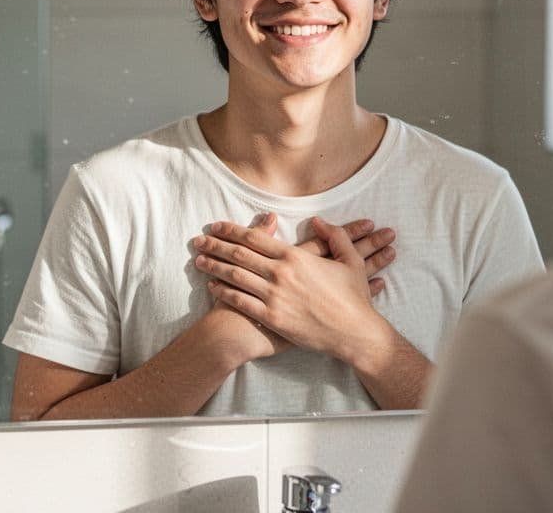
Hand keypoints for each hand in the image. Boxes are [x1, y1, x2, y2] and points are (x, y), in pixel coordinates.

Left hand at [192, 215, 395, 361]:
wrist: (354, 332)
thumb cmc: (353, 298)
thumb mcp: (350, 262)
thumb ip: (335, 236)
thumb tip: (318, 221)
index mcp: (295, 257)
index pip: (255, 238)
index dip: (232, 230)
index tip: (216, 226)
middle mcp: (281, 273)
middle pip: (239, 254)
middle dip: (215, 245)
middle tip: (198, 240)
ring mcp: (274, 296)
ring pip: (235, 276)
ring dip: (214, 266)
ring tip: (198, 260)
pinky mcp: (271, 318)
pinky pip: (241, 301)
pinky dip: (224, 292)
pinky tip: (212, 286)